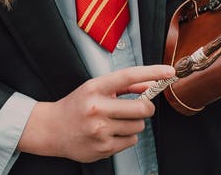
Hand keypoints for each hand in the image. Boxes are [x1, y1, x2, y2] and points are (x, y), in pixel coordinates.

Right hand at [18, 64, 173, 162]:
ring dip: (135, 123)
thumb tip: (151, 84)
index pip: (128, 76)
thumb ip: (124, 86)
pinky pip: (131, 140)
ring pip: (139, 126)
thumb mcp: (96, 88)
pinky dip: (126, 136)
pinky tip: (111, 133)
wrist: (51, 129)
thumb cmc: (77, 105)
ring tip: (117, 121)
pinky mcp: (103, 148)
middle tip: (140, 107)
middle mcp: (97, 109)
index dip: (152, 72)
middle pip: (142, 108)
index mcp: (95, 88)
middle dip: (146, 107)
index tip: (169, 71)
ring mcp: (100, 130)